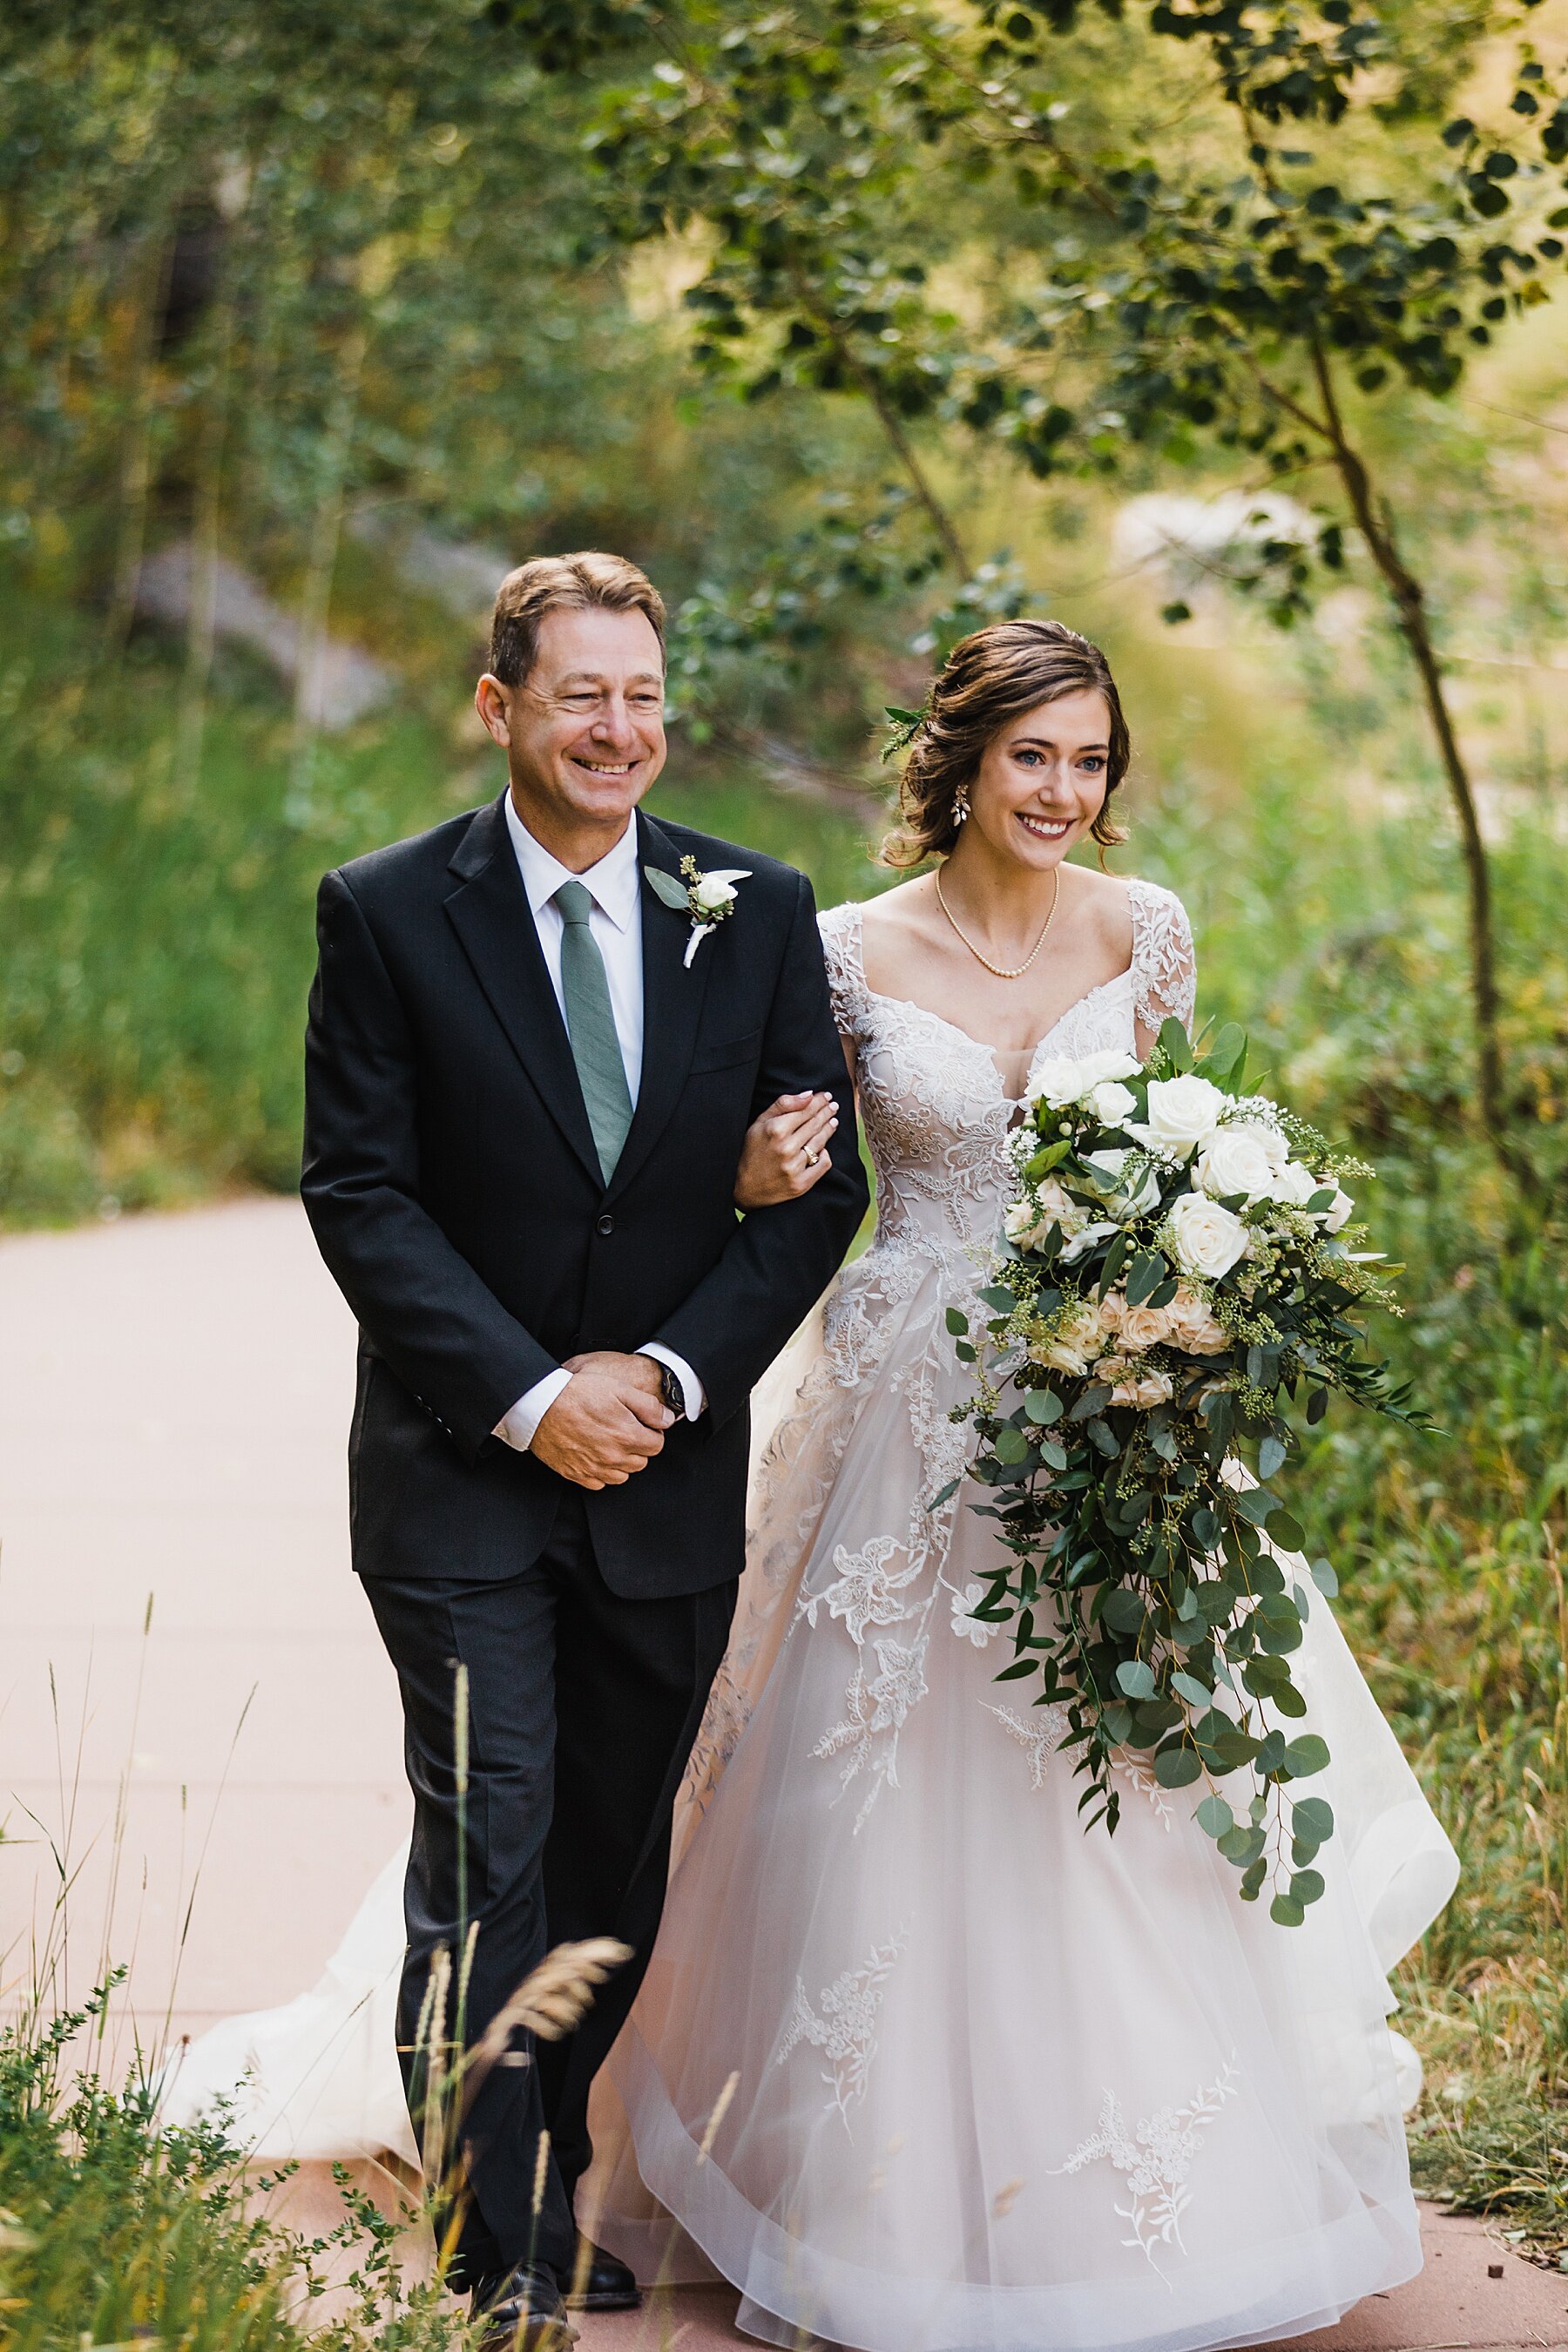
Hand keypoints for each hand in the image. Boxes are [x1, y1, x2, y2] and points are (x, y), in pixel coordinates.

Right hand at [531, 1353, 672, 1488]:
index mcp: (627, 1436)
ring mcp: (593, 1468)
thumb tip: (668, 1420)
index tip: (642, 1424)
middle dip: (638, 1447)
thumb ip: (648, 1407)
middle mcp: (612, 1457)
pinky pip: (599, 1483)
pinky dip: (601, 1472)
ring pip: (622, 1476)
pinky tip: (595, 1454)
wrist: (540, 1404)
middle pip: (640, 1462)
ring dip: (621, 1462)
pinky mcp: (575, 1474)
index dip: (652, 1433)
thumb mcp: (618, 1388)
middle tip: (625, 1430)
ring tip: (610, 1442)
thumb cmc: (577, 1392)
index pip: (656, 1446)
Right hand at [734, 1092, 839, 1209]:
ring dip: (829, 1129)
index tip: (826, 1096)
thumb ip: (784, 1104)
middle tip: (834, 1106)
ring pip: (821, 1142)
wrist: (744, 1188)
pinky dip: (825, 1155)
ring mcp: (795, 1167)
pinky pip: (823, 1164)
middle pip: (815, 1124)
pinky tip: (824, 1148)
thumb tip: (809, 1095)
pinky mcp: (801, 1184)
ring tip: (833, 1121)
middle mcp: (786, 1148)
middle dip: (827, 1112)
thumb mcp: (760, 1123)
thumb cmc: (751, 1151)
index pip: (806, 1110)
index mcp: (776, 1130)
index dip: (819, 1101)